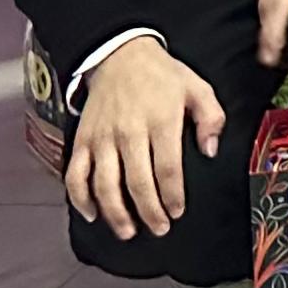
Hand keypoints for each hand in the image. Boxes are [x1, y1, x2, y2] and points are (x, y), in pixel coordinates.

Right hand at [66, 36, 225, 241]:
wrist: (120, 55)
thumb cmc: (163, 76)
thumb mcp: (198, 88)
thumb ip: (211, 118)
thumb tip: (209, 151)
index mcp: (161, 120)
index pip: (167, 168)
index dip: (172, 195)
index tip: (177, 212)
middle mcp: (129, 132)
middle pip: (137, 182)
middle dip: (148, 212)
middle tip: (158, 229)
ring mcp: (102, 138)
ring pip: (104, 185)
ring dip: (115, 213)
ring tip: (128, 231)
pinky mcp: (82, 140)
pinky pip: (75, 175)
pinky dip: (80, 198)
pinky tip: (92, 214)